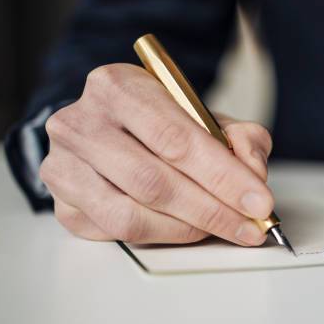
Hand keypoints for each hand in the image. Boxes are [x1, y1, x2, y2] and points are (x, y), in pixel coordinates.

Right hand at [40, 63, 274, 244]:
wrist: (111, 129)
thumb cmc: (159, 122)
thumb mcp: (205, 116)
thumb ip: (240, 137)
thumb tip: (253, 172)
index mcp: (117, 87)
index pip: (176, 139)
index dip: (223, 176)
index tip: (259, 201)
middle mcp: (80, 123)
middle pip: (154, 181)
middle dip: (213, 209)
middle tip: (251, 224)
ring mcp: (64, 167)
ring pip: (133, 214)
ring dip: (190, 228)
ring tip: (225, 227)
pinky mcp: (64, 204)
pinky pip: (118, 233)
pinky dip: (163, 236)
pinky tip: (189, 228)